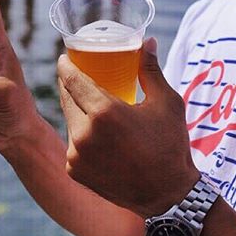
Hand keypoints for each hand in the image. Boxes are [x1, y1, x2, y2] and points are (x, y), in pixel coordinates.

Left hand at [57, 38, 198, 217]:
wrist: (168, 195)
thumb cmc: (170, 144)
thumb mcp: (166, 102)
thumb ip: (150, 70)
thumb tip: (147, 41)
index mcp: (104, 112)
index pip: (73, 80)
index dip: (66, 66)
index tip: (65, 57)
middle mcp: (84, 134)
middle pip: (67, 99)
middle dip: (69, 85)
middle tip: (77, 76)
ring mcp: (77, 155)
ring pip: (70, 121)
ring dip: (76, 110)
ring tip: (88, 103)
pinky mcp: (75, 172)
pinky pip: (72, 144)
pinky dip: (80, 135)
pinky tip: (93, 131)